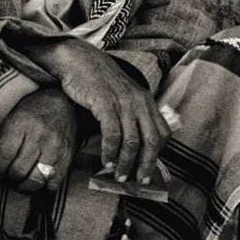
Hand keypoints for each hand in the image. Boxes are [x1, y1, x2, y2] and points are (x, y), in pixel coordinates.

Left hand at [0, 86, 77, 191]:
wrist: (63, 106)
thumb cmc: (32, 114)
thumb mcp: (11, 120)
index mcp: (22, 125)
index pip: (5, 153)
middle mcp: (39, 138)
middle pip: (19, 170)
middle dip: (9, 178)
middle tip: (7, 176)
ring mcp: (55, 150)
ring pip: (36, 180)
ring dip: (24, 186)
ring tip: (20, 182)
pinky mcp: (66, 160)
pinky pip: (52, 184)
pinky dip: (42, 188)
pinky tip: (36, 181)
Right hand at [27, 40, 169, 186]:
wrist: (77, 58)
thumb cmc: (97, 80)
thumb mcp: (121, 94)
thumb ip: (130, 114)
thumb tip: (132, 146)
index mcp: (145, 99)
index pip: (162, 132)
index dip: (158, 155)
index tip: (149, 170)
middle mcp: (138, 101)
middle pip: (151, 140)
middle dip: (146, 165)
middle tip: (138, 180)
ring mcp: (122, 101)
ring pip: (132, 141)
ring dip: (126, 163)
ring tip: (119, 176)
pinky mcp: (105, 102)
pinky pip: (112, 134)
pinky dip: (111, 151)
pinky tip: (106, 161)